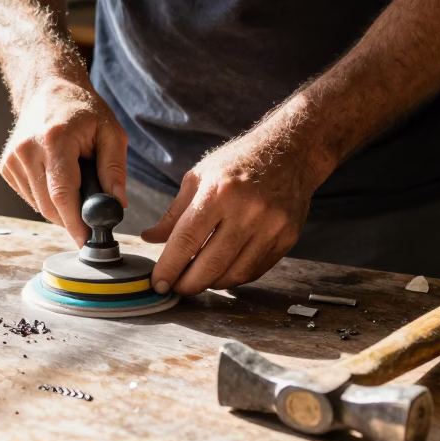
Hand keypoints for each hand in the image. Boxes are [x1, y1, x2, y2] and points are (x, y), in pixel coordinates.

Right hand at [1, 78, 127, 245]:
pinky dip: (47, 199)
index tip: (87, 240)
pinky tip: (58, 179)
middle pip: (49, 206)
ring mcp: (13, 159)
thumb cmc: (82, 109)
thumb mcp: (110, 132)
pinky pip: (31, 197)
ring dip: (61, 209)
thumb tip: (117, 205)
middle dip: (72, 220)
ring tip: (77, 186)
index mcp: (54, 140)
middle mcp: (27, 150)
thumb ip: (114, 169)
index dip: (75, 222)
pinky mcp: (7, 167)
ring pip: (39, 205)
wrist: (48, 88)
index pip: (62, 194)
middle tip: (91, 221)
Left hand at [141, 126, 326, 295]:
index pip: (187, 240)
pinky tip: (221, 272)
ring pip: (234, 274)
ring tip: (197, 280)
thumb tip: (149, 238)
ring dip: (211, 283)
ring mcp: (270, 226)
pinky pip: (254, 270)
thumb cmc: (238, 163)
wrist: (290, 153)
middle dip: (188, 284)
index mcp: (218, 192)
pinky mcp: (286, 238)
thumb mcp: (199, 178)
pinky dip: (234, 277)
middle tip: (176, 287)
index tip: (158, 282)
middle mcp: (247, 210)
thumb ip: (174, 213)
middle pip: (210, 264)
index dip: (169, 267)